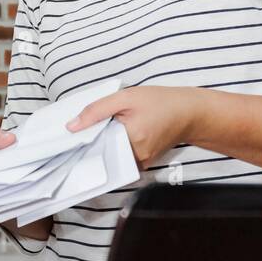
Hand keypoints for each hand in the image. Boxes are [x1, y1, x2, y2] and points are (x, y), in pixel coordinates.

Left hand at [66, 85, 198, 168]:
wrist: (190, 112)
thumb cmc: (161, 102)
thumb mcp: (126, 97)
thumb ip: (96, 111)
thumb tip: (71, 127)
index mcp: (130, 141)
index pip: (94, 147)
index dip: (82, 141)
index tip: (71, 137)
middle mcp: (135, 157)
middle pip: (102, 154)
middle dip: (93, 143)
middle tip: (89, 131)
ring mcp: (141, 163)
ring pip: (111, 157)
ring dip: (104, 145)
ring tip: (104, 131)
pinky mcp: (144, 163)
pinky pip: (122, 158)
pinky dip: (116, 148)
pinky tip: (116, 136)